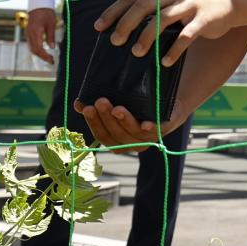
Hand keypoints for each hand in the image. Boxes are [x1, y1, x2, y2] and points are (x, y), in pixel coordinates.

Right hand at [23, 7, 59, 62]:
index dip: (45, 56)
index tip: (52, 60)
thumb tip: (52, 48)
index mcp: (36, 32)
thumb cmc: (46, 13)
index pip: (39, 48)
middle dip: (42, 57)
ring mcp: (28, 33)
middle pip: (34, 50)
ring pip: (31, 48)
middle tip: (51, 61)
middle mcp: (30, 34)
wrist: (39, 4)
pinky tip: (43, 50)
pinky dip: (36, 49)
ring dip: (39, 54)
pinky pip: (31, 43)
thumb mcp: (51, 24)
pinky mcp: (28, 32)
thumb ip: (51, 36)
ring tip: (48, 57)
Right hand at [72, 95, 187, 150]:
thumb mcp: (117, 104)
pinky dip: (150, 128)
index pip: (102, 136)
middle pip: (116, 135)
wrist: (168, 102)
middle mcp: (132, 144)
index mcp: (118, 141)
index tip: (87, 107)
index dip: (94, 123)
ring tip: (117, 108)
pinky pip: (156, 131)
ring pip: (133, 134)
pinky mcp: (164, 130)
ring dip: (124, 121)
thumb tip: (77, 104)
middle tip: (100, 101)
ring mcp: (148, 139)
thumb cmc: (137, 105)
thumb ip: (98, 107)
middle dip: (107, 118)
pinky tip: (146, 124)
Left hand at [95, 0, 236, 66]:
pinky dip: (174, 49)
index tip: (99, 27)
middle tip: (115, 42)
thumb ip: (151, 9)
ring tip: (136, 53)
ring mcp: (190, 5)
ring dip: (147, 37)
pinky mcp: (205, 19)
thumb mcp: (171, 1)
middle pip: (144, 6)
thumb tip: (120, 29)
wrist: (230, 3)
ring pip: (163, 19)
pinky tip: (165, 62)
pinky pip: (186, 35)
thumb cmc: (193, 7)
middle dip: (126, 24)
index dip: (113, 12)